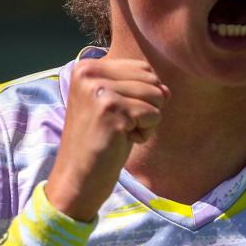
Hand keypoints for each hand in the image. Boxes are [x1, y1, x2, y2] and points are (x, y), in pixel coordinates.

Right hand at [45, 57, 169, 220]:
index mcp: (87, 66)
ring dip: (146, 121)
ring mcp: (99, 90)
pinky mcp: (111, 110)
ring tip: (119, 133)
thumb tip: (167, 90)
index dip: (143, 96)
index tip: (117, 115)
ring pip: (156, 96)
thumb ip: (142, 90)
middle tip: (118, 126)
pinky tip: (121, 141)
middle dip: (146, 107)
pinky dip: (144, 133)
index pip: (143, 68)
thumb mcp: (120, 108)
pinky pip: (153, 115)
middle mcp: (89, 72)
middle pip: (152, 80)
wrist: (78, 178)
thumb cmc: (101, 143)